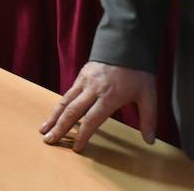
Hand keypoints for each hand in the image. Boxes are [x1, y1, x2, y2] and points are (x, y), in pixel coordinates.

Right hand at [41, 62, 156, 150]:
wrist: (126, 44)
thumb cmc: (138, 72)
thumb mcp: (149, 95)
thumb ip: (149, 119)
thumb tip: (149, 141)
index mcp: (109, 97)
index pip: (92, 120)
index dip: (83, 135)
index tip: (76, 148)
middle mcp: (93, 90)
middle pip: (72, 111)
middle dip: (59, 127)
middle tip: (48, 140)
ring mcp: (84, 81)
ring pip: (64, 101)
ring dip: (53, 116)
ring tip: (44, 129)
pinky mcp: (81, 75)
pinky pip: (68, 93)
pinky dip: (59, 105)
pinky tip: (55, 114)